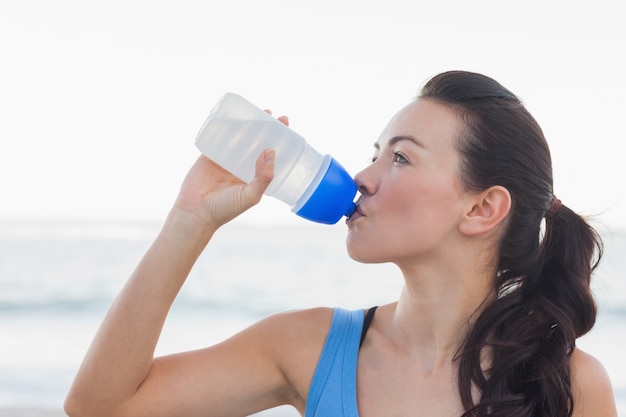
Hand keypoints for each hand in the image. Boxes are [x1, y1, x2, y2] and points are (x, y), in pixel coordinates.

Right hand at [173, 114, 288, 228]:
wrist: (196, 213)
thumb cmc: (225, 209)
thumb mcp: (250, 195)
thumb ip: (263, 177)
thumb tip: (271, 152)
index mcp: (254, 175)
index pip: (270, 153)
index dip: (279, 139)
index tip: (286, 125)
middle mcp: (242, 165)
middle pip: (256, 141)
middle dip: (265, 127)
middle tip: (273, 115)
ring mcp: (226, 159)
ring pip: (239, 136)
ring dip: (247, 123)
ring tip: (256, 112)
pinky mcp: (210, 154)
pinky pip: (219, 137)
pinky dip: (225, 126)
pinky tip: (232, 115)